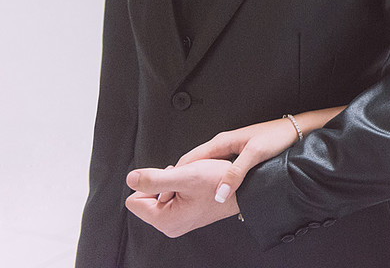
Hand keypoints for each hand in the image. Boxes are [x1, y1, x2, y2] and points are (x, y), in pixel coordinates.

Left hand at [125, 160, 239, 237]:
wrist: (245, 187)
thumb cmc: (220, 182)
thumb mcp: (185, 175)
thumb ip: (154, 178)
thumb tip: (131, 179)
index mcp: (165, 220)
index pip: (134, 200)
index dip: (150, 184)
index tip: (172, 181)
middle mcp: (169, 226)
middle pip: (146, 199)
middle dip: (163, 184)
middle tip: (185, 180)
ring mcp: (177, 222)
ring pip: (159, 197)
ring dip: (173, 184)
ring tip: (193, 182)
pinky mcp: (185, 216)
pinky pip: (171, 199)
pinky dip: (180, 188)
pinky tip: (195, 186)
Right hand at [173, 118, 300, 204]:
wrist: (294, 130)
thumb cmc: (277, 137)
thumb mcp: (255, 154)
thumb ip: (236, 174)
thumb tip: (219, 194)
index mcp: (221, 142)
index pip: (189, 160)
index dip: (175, 176)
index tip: (166, 193)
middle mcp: (222, 145)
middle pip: (194, 165)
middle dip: (181, 181)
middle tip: (173, 200)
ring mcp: (229, 150)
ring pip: (205, 168)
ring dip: (196, 181)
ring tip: (188, 198)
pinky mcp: (237, 155)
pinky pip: (216, 169)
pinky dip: (209, 180)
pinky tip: (211, 190)